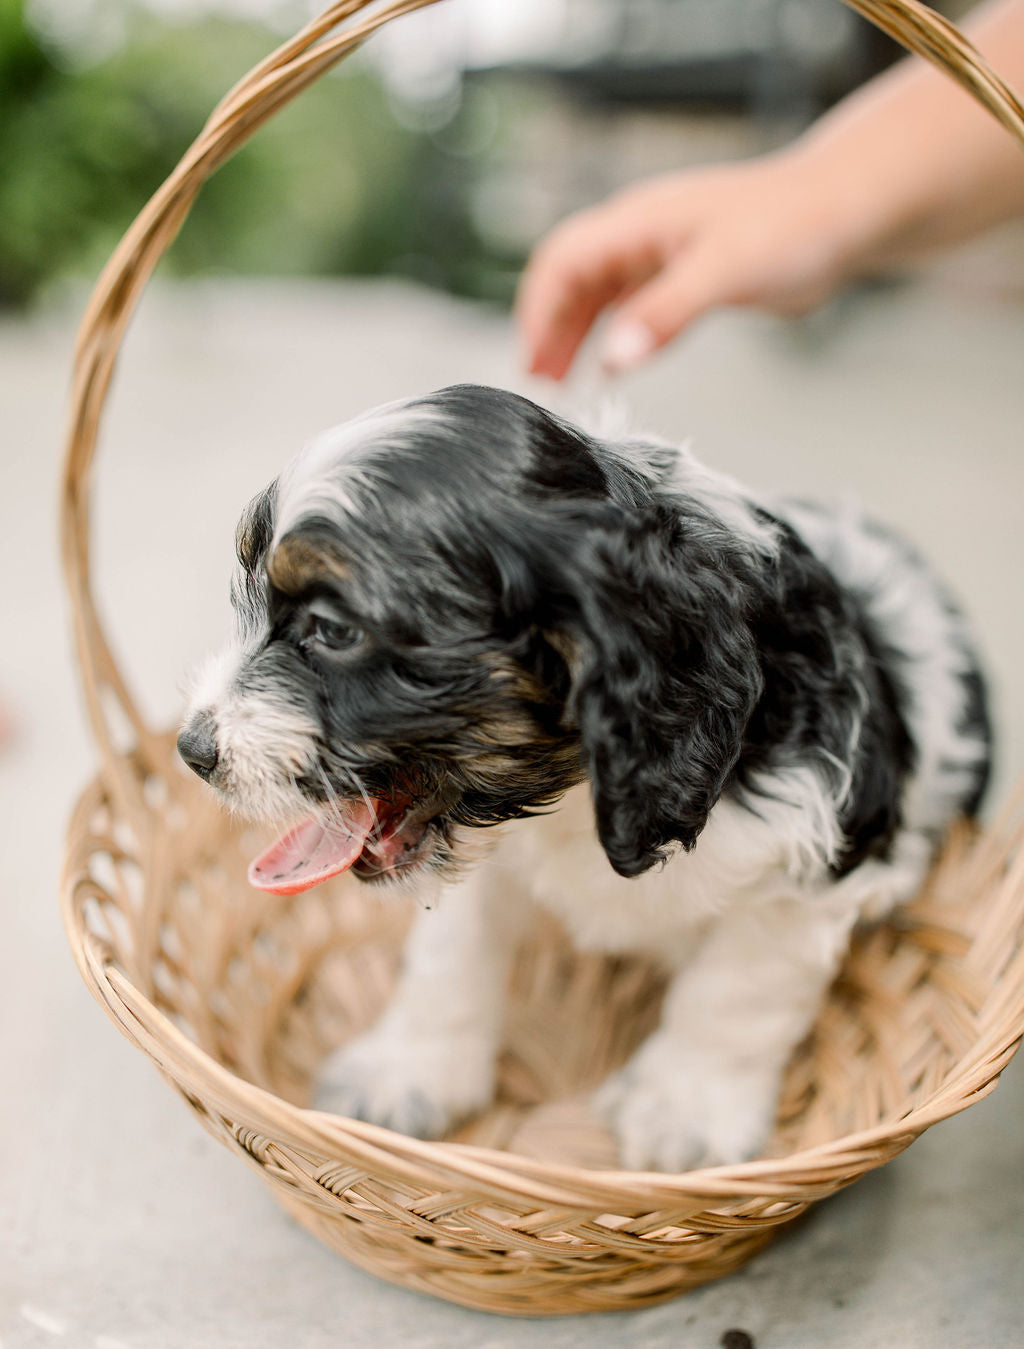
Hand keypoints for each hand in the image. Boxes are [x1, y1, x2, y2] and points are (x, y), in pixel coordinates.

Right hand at [516, 149, 857, 379]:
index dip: (539, 312)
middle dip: (546, 329)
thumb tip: (613, 359)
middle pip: (569, 278)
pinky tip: (608, 366)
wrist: (847, 212)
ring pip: (596, 294)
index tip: (533, 364)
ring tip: (557, 381)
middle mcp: (641, 234)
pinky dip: (610, 336)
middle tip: (537, 383)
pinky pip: (629, 305)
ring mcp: (662, 254)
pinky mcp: (686, 276)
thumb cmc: (794, 225)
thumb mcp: (724, 271)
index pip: (562, 262)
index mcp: (638, 222)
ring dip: (572, 336)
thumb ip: (666, 314)